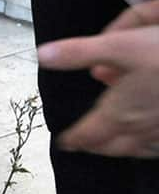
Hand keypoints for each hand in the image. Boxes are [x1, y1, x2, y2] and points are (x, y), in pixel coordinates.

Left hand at [37, 0, 158, 157]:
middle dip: (97, 145)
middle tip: (85, 145)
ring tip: (115, 143)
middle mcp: (143, 127)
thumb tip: (44, 55)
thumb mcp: (117, 46)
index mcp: (120, 112)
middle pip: (114, 145)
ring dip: (124, 147)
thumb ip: (78, 53)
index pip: (90, 133)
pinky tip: (151, 136)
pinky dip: (150, 144)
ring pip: (140, 147)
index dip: (76, 138)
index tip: (66, 142)